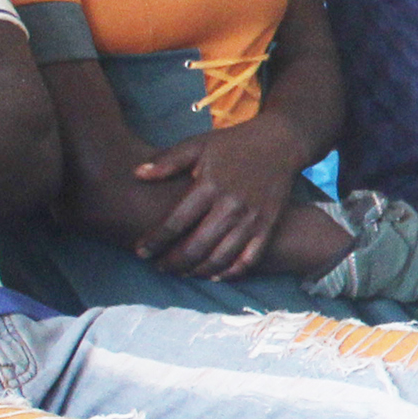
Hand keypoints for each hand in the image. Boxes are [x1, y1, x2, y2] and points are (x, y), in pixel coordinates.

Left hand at [131, 116, 313, 278]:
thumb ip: (168, 161)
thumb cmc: (234, 144)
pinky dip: (230, 272)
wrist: (280, 143)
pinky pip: (249, 259)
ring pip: (220, 258)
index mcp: (209, 186)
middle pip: (196, 247)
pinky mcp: (268, 226)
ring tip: (182, 273)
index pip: (175, 222)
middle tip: (160, 268)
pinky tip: (214, 275)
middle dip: (173, 262)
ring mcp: (251, 219)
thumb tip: (137, 174)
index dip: (155, 241)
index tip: (140, 252)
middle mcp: (231, 206)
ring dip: (198, 271)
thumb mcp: (199, 145)